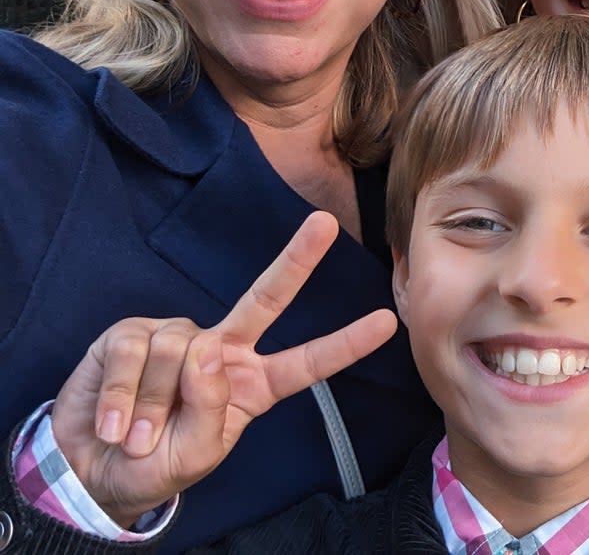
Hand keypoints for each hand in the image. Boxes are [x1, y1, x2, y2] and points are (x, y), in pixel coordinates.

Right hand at [50, 212, 397, 527]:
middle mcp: (222, 350)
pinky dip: (122, 397)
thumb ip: (212, 411)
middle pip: (265, 298)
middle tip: (326, 224)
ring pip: (180, 354)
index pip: (306, 363)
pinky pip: (135, 354)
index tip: (388, 322)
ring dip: (154, 407)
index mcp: (252, 383)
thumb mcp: (196, 454)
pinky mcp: (131, 334)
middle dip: (297, 260)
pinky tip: (114, 422)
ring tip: (138, 434)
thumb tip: (207, 353)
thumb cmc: (155, 463)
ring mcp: (178, 337)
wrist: (93, 471)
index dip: (345, 344)